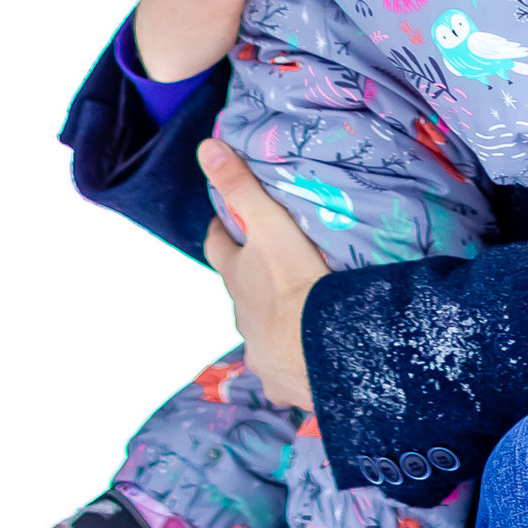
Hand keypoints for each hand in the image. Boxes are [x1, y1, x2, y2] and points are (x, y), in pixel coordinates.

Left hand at [201, 138, 326, 410]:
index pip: (218, 249)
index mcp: (238, 280)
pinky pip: (283, 369)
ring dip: (272, 323)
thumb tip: (205, 147)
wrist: (323, 348)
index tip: (223, 222)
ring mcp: (260, 352)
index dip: (220, 233)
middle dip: (250, 282)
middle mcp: (242, 317)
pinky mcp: (282, 381)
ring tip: (296, 316)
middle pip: (240, 295)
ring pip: (260, 334)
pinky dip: (292, 361)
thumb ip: (242, 188)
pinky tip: (308, 358)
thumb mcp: (270, 227)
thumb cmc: (296, 283)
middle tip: (270, 268)